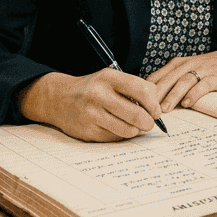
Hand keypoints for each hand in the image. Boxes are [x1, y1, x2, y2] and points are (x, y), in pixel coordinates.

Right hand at [17, 69, 161, 141]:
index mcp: (108, 77)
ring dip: (135, 131)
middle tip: (148, 123)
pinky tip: (115, 128)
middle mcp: (99, 94)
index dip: (154, 104)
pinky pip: (115, 138)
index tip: (156, 111)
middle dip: (148, 122)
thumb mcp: (110, 79)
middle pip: (136, 114)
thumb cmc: (92, 89)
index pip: (141, 90)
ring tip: (132, 126)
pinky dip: (120, 135)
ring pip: (127, 130)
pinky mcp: (88, 131)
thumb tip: (157, 103)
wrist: (59, 99)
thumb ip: (134, 87)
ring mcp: (92, 114)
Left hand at [147, 49, 216, 112]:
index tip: (138, 105)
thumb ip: (172, 82)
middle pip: (166, 80)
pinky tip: (187, 103)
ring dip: (172, 96)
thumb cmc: (208, 69)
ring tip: (164, 109)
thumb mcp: (187, 71)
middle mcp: (185, 65)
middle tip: (147, 110)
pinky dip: (193, 94)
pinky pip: (201, 85)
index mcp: (176, 64)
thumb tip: (154, 101)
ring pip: (182, 82)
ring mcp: (200, 70)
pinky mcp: (214, 77)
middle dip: (155, 96)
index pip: (156, 77)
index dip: (146, 91)